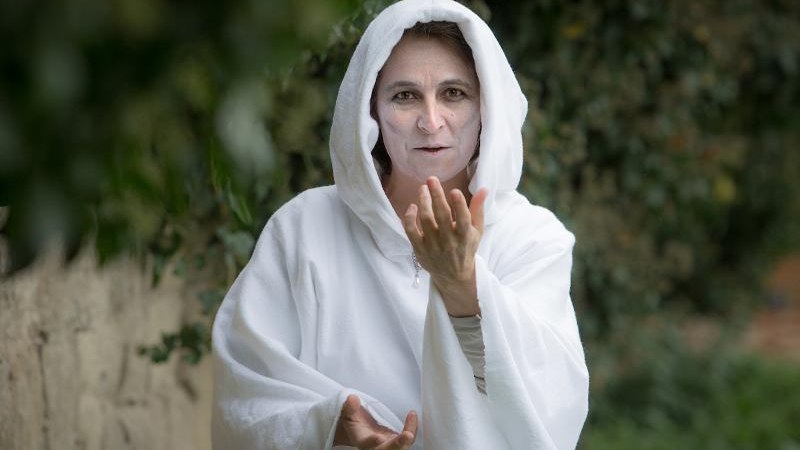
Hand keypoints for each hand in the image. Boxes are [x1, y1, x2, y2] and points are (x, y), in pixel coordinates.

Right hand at [334, 395, 417, 448]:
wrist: (364, 434)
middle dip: (399, 444)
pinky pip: (408, 438)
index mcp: (364, 443)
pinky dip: (412, 428)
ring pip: (402, 446)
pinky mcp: (399, 442)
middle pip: (389, 449)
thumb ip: (350, 409)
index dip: (372, 441)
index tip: (378, 437)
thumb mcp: (350, 418)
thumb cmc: (358, 427)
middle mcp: (378, 447)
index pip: (367, 444)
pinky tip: (412, 415)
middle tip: (407, 436)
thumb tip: (352, 398)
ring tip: (411, 418)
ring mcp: (390, 445)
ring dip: (409, 437)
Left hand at [402, 176, 487, 316]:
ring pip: (425, 220)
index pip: (463, 219)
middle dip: (436, 196)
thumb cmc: (466, 248)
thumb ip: (478, 209)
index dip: (459, 205)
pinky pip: (411, 231)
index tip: (454, 191)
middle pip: (441, 216)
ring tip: (423, 188)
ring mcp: (433, 246)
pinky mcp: (419, 249)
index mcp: (465, 236)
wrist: (453, 276)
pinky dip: (409, 218)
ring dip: (423, 202)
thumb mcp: (476, 231)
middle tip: (431, 179)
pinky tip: (412, 207)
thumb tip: (483, 189)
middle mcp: (449, 241)